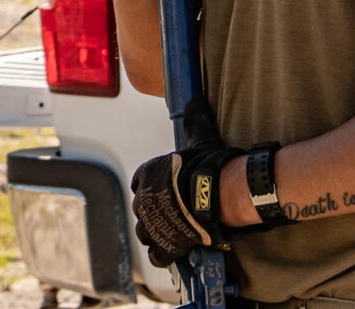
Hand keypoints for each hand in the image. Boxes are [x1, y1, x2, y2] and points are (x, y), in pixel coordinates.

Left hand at [130, 124, 245, 267]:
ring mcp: (150, 224)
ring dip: (157, 234)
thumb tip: (195, 101)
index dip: (151, 188)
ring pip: (145, 232)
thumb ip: (195, 121)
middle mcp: (142, 199)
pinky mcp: (163, 245)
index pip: (139, 183)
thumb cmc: (207, 165)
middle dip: (154, 213)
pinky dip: (165, 254)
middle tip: (174, 215)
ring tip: (175, 233)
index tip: (165, 192)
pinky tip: (177, 250)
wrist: (215, 195)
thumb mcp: (199, 139)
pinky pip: (157, 254)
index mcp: (147, 174)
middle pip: (142, 209)